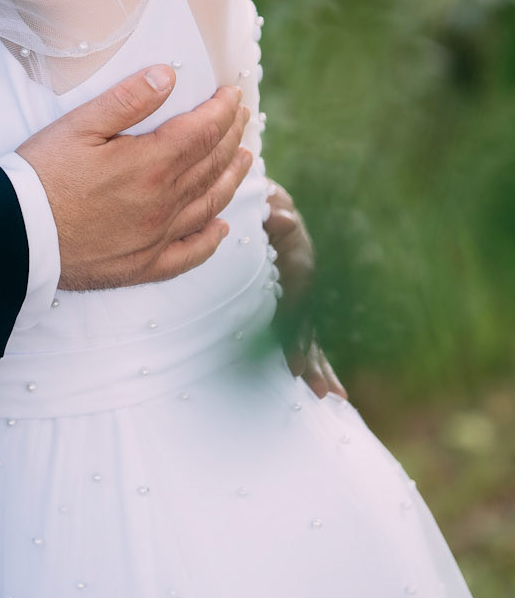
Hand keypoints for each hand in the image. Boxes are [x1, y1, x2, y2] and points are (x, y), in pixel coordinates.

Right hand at [18, 67, 251, 289]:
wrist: (15, 235)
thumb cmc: (41, 175)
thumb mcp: (78, 126)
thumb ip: (127, 100)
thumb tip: (168, 75)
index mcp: (150, 164)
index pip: (203, 131)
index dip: (222, 110)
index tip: (232, 93)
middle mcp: (163, 203)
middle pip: (212, 165)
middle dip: (231, 136)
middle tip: (242, 117)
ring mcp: (156, 238)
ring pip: (209, 204)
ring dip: (231, 178)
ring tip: (244, 159)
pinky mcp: (143, 266)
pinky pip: (190, 254)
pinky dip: (212, 240)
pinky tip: (222, 228)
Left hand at [265, 180, 346, 399]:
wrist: (268, 201)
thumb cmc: (265, 202)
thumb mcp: (270, 201)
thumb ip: (275, 210)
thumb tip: (280, 218)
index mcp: (300, 263)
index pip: (301, 307)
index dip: (299, 336)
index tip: (295, 365)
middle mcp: (306, 283)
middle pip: (311, 327)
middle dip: (315, 360)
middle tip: (323, 393)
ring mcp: (301, 293)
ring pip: (310, 334)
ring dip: (319, 364)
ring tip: (332, 396)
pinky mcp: (293, 299)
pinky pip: (302, 331)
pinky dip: (310, 355)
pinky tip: (320, 381)